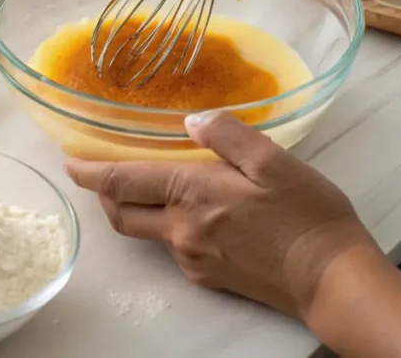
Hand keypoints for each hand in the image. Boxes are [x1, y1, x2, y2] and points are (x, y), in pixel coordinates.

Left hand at [65, 111, 379, 318]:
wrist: (331, 280)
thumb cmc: (307, 216)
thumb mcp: (273, 160)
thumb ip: (227, 135)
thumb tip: (192, 119)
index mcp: (191, 194)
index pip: (122, 181)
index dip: (90, 171)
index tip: (69, 162)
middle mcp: (181, 230)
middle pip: (122, 214)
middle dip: (105, 194)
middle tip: (101, 173)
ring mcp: (192, 258)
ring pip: (148, 231)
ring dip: (138, 209)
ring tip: (152, 187)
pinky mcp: (209, 277)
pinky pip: (175, 248)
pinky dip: (169, 227)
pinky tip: (194, 214)